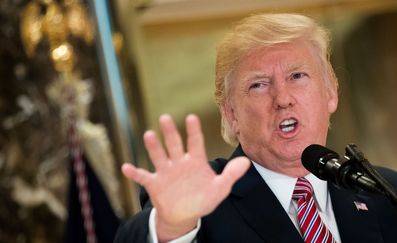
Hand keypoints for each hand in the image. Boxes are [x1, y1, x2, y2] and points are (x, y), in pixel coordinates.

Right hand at [122, 114, 249, 241]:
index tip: (192, 117)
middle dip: (170, 132)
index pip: (195, 143)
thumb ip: (231, 175)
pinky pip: (143, 177)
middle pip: (174, 144)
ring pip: (159, 156)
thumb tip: (247, 162)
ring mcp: (165, 172)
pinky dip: (134, 173)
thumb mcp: (220, 188)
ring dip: (153, 147)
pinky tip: (126, 167)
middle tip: (165, 118)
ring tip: (149, 135)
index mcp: (195, 161)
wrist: (184, 215)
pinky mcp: (154, 184)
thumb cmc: (202, 198)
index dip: (194, 131)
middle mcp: (179, 162)